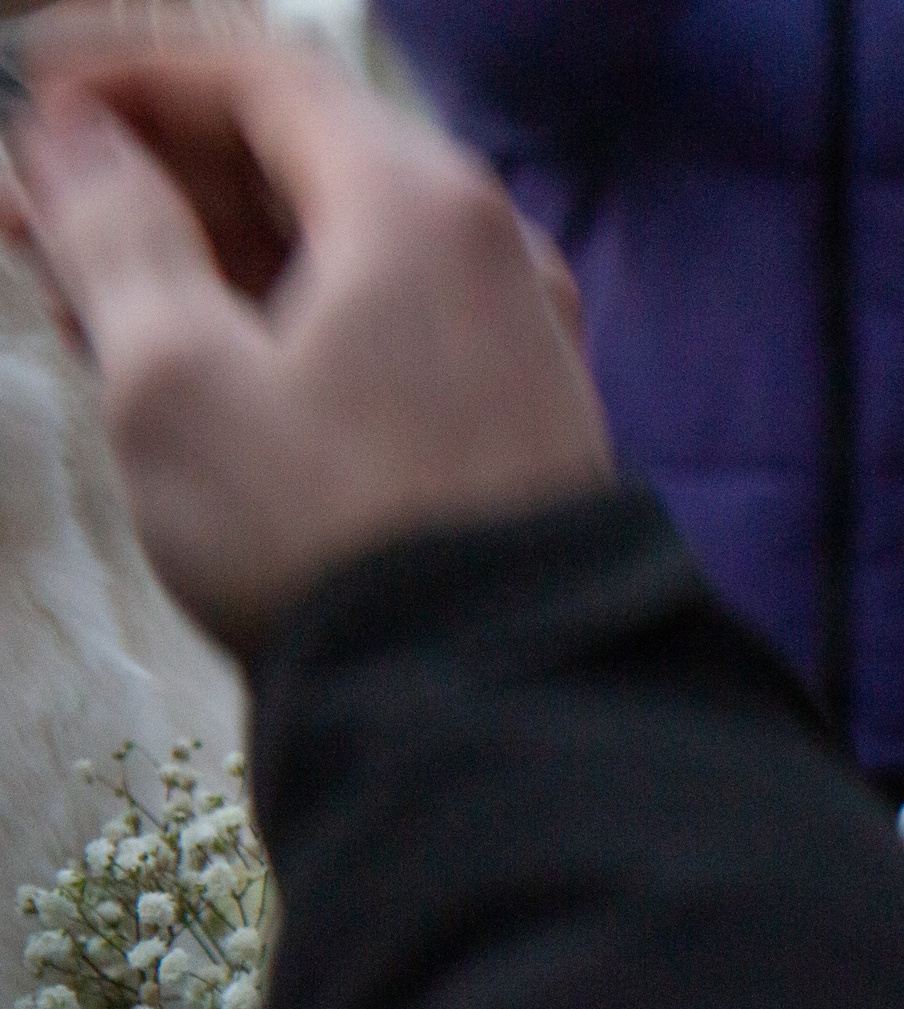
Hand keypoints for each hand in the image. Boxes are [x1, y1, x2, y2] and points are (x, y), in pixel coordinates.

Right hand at [9, 36, 611, 654]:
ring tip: (84, 306)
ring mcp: (518, 332)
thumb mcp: (177, 380)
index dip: (129, 78)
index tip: (29, 105)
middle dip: (155, 176)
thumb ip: (115, 235)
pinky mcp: (519, 411)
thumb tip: (73, 142)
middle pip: (300, 159)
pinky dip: (284, 319)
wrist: (494, 699)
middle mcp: (493, 247)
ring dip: (208, 255)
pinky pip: (385, 321)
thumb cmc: (328, 538)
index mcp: (419, 203)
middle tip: (29, 222)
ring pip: (339, 248)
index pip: (260, 80)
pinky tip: (193, 365)